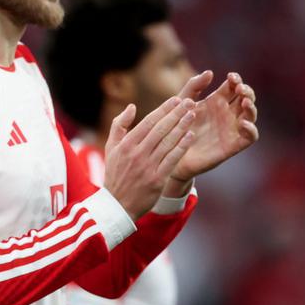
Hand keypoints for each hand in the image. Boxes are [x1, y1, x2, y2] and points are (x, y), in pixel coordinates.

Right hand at [103, 97, 196, 218]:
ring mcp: (148, 167)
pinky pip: (173, 159)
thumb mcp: (111, 147)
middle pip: (161, 129)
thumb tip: (132, 106)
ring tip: (193, 115)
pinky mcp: (157, 179)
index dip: (164, 109)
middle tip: (190, 102)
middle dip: (176, 114)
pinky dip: (182, 146)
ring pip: (168, 142)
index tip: (176, 99)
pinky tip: (191, 136)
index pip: (148, 122)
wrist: (118, 204)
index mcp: (126, 144)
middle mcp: (137, 154)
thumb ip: (119, 125)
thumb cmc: (115, 173)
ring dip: (182, 127)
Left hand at [171, 71, 258, 180]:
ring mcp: (231, 129)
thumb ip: (193, 86)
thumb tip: (210, 72)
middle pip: (246, 98)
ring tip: (244, 102)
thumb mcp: (182, 102)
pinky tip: (243, 123)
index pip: (233, 86)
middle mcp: (227, 114)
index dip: (236, 80)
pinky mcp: (232, 145)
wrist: (169, 152)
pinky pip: (250, 137)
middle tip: (240, 88)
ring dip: (252, 107)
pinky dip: (251, 129)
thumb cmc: (175, 126)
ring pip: (251, 115)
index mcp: (216, 101)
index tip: (231, 76)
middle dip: (247, 91)